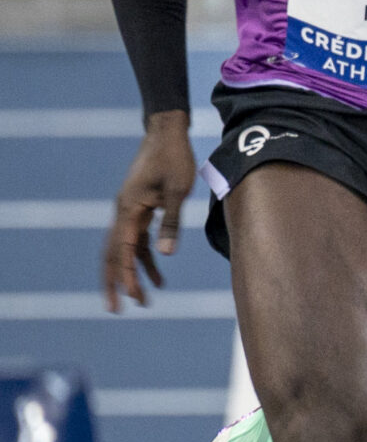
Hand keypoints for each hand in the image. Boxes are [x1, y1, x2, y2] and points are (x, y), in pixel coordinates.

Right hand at [102, 112, 195, 312]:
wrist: (166, 132)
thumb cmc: (174, 158)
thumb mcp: (178, 191)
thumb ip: (171, 223)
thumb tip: (165, 255)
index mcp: (129, 210)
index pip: (122, 252)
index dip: (125, 277)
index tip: (129, 299)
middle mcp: (122, 213)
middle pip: (113, 255)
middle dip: (117, 282)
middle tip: (118, 309)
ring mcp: (129, 211)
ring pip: (124, 249)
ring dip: (133, 273)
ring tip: (144, 299)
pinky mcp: (139, 208)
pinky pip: (137, 239)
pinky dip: (145, 257)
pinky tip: (159, 275)